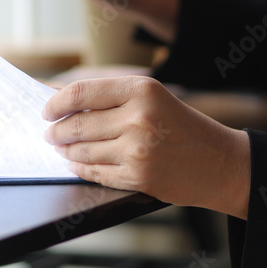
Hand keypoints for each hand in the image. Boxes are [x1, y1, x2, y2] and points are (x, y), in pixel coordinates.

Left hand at [43, 76, 250, 218]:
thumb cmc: (182, 126)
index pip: (81, 92)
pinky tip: (77, 164)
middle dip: (56, 131)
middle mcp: (138, 117)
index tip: (46, 110)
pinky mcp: (138, 177)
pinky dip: (80, 169)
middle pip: (77, 124)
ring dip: (66, 151)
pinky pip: (95, 172)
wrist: (220, 163)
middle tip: (49, 133)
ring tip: (61, 148)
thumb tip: (61, 100)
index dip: (56, 103)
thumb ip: (111, 97)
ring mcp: (137, 150)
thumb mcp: (152, 98)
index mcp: (141, 90)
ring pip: (82, 151)